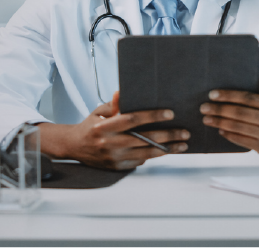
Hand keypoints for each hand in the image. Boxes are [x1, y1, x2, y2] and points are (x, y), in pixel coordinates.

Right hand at [37, 91, 188, 169]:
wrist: (74, 147)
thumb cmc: (90, 126)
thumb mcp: (98, 111)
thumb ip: (113, 104)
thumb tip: (122, 92)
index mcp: (104, 127)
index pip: (132, 120)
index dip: (152, 116)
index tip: (170, 113)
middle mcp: (109, 144)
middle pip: (144, 139)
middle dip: (167, 135)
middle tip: (184, 132)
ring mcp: (113, 158)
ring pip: (146, 154)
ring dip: (167, 149)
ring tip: (182, 144)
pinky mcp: (117, 167)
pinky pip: (139, 162)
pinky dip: (153, 156)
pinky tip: (166, 150)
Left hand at [200, 74, 258, 153]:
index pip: (249, 98)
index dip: (229, 96)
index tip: (212, 95)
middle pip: (242, 114)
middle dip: (220, 110)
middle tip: (204, 108)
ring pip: (239, 127)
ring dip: (220, 123)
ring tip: (207, 119)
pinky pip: (242, 140)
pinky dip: (228, 134)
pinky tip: (220, 129)